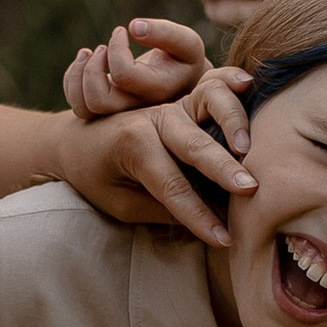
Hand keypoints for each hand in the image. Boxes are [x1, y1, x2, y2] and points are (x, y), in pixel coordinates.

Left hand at [58, 67, 256, 243]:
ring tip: (250, 146)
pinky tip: (249, 86)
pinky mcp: (184, 102)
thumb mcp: (120, 203)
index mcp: (133, 145)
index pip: (173, 187)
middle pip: (194, 145)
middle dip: (223, 169)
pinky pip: (212, 91)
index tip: (223, 240)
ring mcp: (172, 106)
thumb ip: (161, 209)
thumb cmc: (96, 177)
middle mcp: (154, 119)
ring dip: (232, 121)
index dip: (199, 216)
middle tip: (251, 189)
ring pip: (208, 104)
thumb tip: (205, 220)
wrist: (76, 139)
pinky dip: (231, 89)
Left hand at [63, 19, 211, 120]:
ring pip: (85, 109)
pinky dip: (72, 81)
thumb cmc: (184, 60)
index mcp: (158, 92)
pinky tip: (85, 61)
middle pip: (98, 101)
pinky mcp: (107, 112)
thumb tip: (134, 27)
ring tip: (87, 53)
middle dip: (92, 69)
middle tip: (100, 48)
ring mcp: (120, 114)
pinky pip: (79, 106)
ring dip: (77, 76)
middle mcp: (137, 110)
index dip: (116, 48)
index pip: (124, 75)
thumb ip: (166, 33)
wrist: (186, 87)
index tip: (121, 31)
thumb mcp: (186, 43)